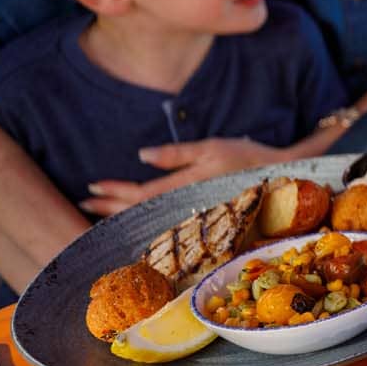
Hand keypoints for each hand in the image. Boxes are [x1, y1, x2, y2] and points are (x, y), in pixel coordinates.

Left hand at [80, 137, 286, 216]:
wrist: (283, 177)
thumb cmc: (248, 158)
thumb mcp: (211, 147)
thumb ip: (176, 154)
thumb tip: (141, 157)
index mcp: (186, 185)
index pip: (141, 193)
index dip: (115, 192)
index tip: (91, 188)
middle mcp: (187, 203)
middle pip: (141, 209)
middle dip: (111, 206)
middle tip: (84, 203)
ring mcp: (195, 212)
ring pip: (152, 217)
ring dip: (125, 214)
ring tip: (102, 212)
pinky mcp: (203, 215)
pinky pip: (167, 218)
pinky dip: (147, 218)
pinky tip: (137, 218)